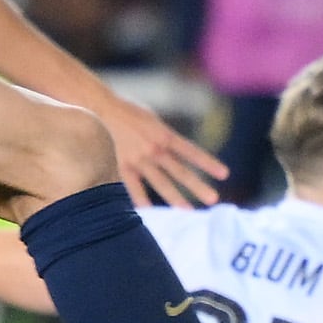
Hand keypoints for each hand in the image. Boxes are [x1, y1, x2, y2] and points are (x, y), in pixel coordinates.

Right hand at [97, 85, 230, 206]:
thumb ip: (165, 136)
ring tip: (189, 212)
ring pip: (161, 183)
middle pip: (180, 172)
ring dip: (176, 198)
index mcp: (165, 135)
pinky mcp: (121, 166)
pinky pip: (133, 187)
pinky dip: (141, 200)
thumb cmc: (127, 112)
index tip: (224, 174)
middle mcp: (155, 149)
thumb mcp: (153, 119)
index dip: (208, 162)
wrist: (99, 108)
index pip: (192, 151)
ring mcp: (138, 159)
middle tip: (214, 199)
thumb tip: (174, 149)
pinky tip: (150, 213)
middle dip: (198, 186)